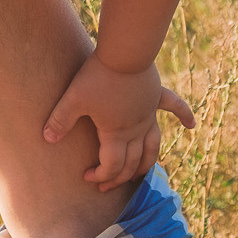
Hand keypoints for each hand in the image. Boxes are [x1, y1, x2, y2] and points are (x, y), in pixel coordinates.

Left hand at [41, 54, 193, 191]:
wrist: (123, 52)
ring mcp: (149, 113)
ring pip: (153, 146)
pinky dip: (184, 116)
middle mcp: (137, 128)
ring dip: (148, 162)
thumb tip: (47, 138)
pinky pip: (175, 107)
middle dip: (119, 177)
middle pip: (132, 162)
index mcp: (117, 133)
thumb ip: (60, 120)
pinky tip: (191, 125)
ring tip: (140, 174)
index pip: (113, 165)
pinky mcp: (156, 96)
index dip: (101, 176)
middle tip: (106, 185)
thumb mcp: (73, 99)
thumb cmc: (97, 76)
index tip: (87, 177)